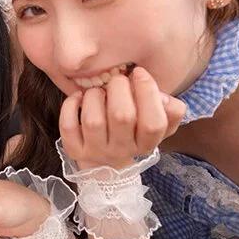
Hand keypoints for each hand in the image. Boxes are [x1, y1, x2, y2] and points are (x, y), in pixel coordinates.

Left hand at [59, 66, 185, 169]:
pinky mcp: (74, 150)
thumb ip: (170, 111)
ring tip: (99, 91)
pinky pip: (68, 126)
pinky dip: (70, 106)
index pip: (154, 123)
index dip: (148, 93)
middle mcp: (122, 150)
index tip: (139, 72)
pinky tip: (78, 98)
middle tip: (117, 80)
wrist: (105, 166)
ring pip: (93, 120)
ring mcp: (96, 152)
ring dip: (95, 96)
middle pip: (122, 116)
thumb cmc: (133, 134)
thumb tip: (163, 98)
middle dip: (119, 88)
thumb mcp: (157, 125)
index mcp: (146, 144)